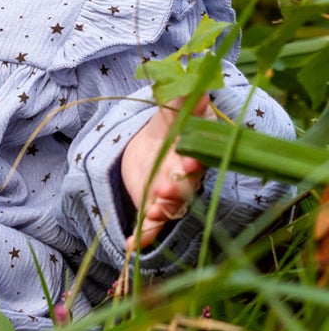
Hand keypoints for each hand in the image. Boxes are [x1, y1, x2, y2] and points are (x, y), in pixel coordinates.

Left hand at [120, 94, 213, 249]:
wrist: (151, 147)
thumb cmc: (167, 129)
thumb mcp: (169, 114)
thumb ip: (180, 102)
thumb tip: (196, 83)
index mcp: (191, 153)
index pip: (197, 158)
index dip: (193, 161)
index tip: (187, 161)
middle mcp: (185, 178)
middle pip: (186, 187)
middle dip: (176, 190)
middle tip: (165, 190)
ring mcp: (170, 195)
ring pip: (171, 208)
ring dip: (162, 212)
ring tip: (151, 212)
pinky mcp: (154, 207)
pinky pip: (151, 227)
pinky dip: (143, 238)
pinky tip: (132, 247)